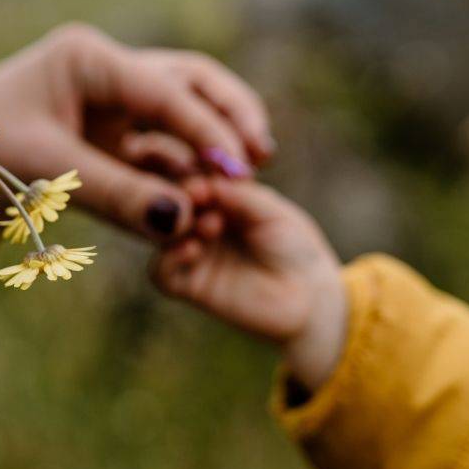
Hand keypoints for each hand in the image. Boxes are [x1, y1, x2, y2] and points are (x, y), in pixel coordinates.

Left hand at [0, 23, 273, 239]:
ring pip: (182, 105)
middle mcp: (105, 68)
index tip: (240, 169)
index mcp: (87, 58)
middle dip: (228, 115)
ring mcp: (109, 96)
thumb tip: (182, 222)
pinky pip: (160, 139)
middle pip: (189, 80)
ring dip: (214, 136)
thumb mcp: (46, 173)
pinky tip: (208, 191)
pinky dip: (185, 161)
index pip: (165, 90)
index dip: (207, 130)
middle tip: (260, 158)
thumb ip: (117, 196)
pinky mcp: (109, 127)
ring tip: (247, 175)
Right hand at [153, 178, 346, 390]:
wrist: (309, 297)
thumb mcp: (271, 212)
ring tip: (211, 225)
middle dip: (182, 196)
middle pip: (167, 201)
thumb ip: (240, 195)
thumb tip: (205, 181)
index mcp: (216, 197)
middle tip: (200, 196)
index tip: (206, 175)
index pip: (188, 175)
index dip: (191, 172)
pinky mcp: (189, 286)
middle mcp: (196, 222)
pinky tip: (193, 249)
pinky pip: (161, 273)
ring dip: (178, 225)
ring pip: (160, 235)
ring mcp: (190, 253)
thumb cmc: (294, 247)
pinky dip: (169, 258)